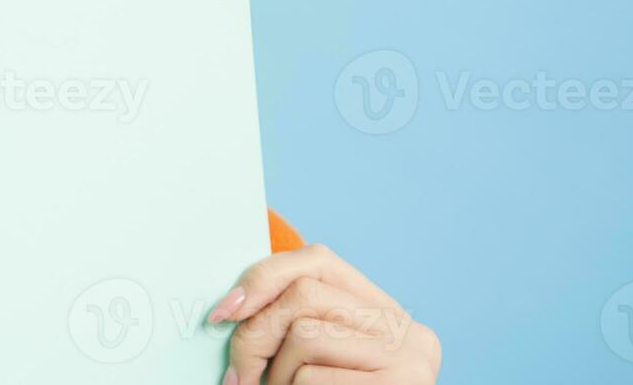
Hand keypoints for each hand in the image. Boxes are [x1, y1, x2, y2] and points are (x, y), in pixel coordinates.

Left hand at [207, 243, 439, 384]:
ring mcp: (409, 361)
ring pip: (304, 334)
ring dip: (274, 377)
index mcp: (386, 313)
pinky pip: (311, 378)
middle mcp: (408, 331)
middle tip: (236, 377)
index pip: (317, 260)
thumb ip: (295, 327)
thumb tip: (228, 308)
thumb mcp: (322, 363)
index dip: (263, 277)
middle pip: (303, 296)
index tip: (223, 313)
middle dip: (255, 334)